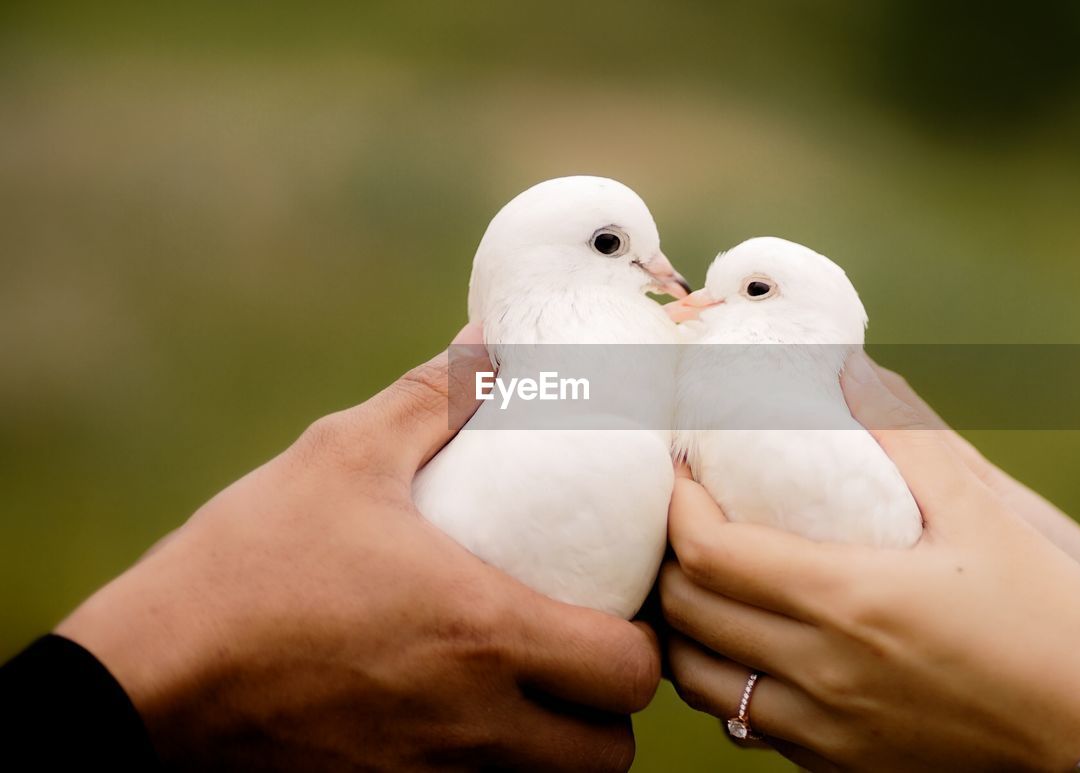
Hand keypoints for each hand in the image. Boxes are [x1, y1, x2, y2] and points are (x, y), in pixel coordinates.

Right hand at [57, 324, 660, 771]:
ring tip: (534, 686)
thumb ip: (433, 395)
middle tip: (588, 649)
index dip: (645, 643)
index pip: (631, 672)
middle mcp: (475, 725)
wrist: (143, 684)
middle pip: (607, 755)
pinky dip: (497, 765)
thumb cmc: (247, 564)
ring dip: (561, 744)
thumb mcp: (342, 457)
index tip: (626, 605)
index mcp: (486, 633)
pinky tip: (460, 713)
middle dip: (613, 709)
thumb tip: (491, 340)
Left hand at [660, 353, 1079, 771]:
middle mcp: (822, 675)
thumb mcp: (991, 516)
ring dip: (683, 627)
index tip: (681, 469)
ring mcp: (826, 732)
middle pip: (685, 615)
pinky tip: (750, 644)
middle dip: (666, 559)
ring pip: (700, 681)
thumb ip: (910, 437)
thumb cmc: (1064, 621)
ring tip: (702, 581)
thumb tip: (853, 369)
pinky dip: (723, 678)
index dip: (676, 506)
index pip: (707, 553)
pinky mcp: (840, 767)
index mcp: (850, 602)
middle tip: (683, 515)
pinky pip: (744, 723)